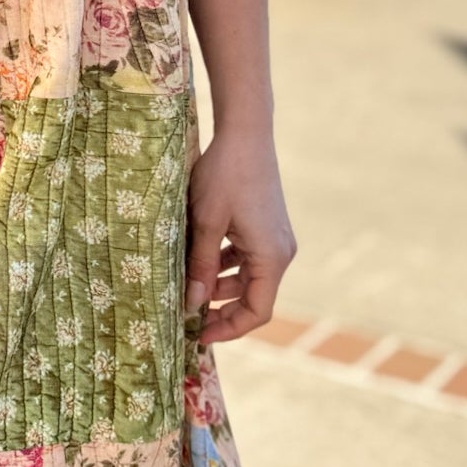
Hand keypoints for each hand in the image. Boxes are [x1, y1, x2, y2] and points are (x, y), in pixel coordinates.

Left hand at [183, 121, 296, 347]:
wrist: (245, 132)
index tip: (198, 334)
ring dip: (220, 285)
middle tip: (187, 315)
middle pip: (254, 297)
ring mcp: (275, 238)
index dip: (228, 328)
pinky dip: (225, 263)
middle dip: (221, 309)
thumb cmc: (225, 175)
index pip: (257, 311)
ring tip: (187, 285)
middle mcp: (280, 251)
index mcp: (271, 257)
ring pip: (249, 277)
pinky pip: (248, 256)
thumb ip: (201, 266)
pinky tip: (199, 258)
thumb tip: (191, 305)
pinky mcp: (267, 225)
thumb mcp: (206, 223)